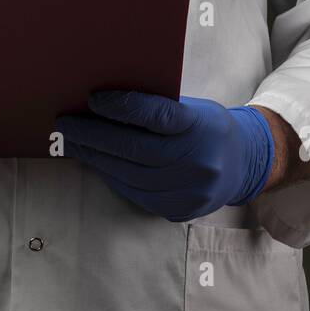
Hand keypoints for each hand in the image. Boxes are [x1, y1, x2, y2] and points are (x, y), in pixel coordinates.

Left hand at [56, 91, 275, 222]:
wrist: (243, 164)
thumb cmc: (207, 127)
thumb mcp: (191, 108)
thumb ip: (156, 106)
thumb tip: (103, 101)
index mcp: (201, 126)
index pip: (156, 115)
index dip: (121, 107)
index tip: (92, 100)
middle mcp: (198, 161)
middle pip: (135, 149)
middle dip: (94, 136)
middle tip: (66, 125)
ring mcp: (190, 191)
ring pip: (130, 175)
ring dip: (97, 159)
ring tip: (74, 144)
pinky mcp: (180, 210)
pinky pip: (136, 194)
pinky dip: (112, 177)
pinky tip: (97, 163)